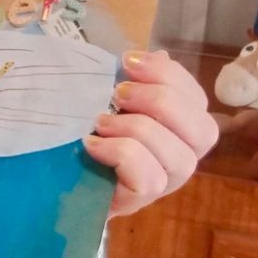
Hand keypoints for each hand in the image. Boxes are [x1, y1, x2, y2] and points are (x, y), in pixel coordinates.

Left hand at [86, 50, 218, 218]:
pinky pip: (150, 179)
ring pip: (179, 157)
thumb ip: (135, 79)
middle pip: (203, 129)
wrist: (55, 178)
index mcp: (181, 127)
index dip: (168, 75)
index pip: (196, 99)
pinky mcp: (140, 201)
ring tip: (100, 123)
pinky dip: (121, 154)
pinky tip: (93, 145)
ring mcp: (165, 183)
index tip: (127, 61)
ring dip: (137, 129)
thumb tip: (160, 55)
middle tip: (118, 94)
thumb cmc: (90, 130)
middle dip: (160, 101)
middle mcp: (182, 156)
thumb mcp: (111, 99)